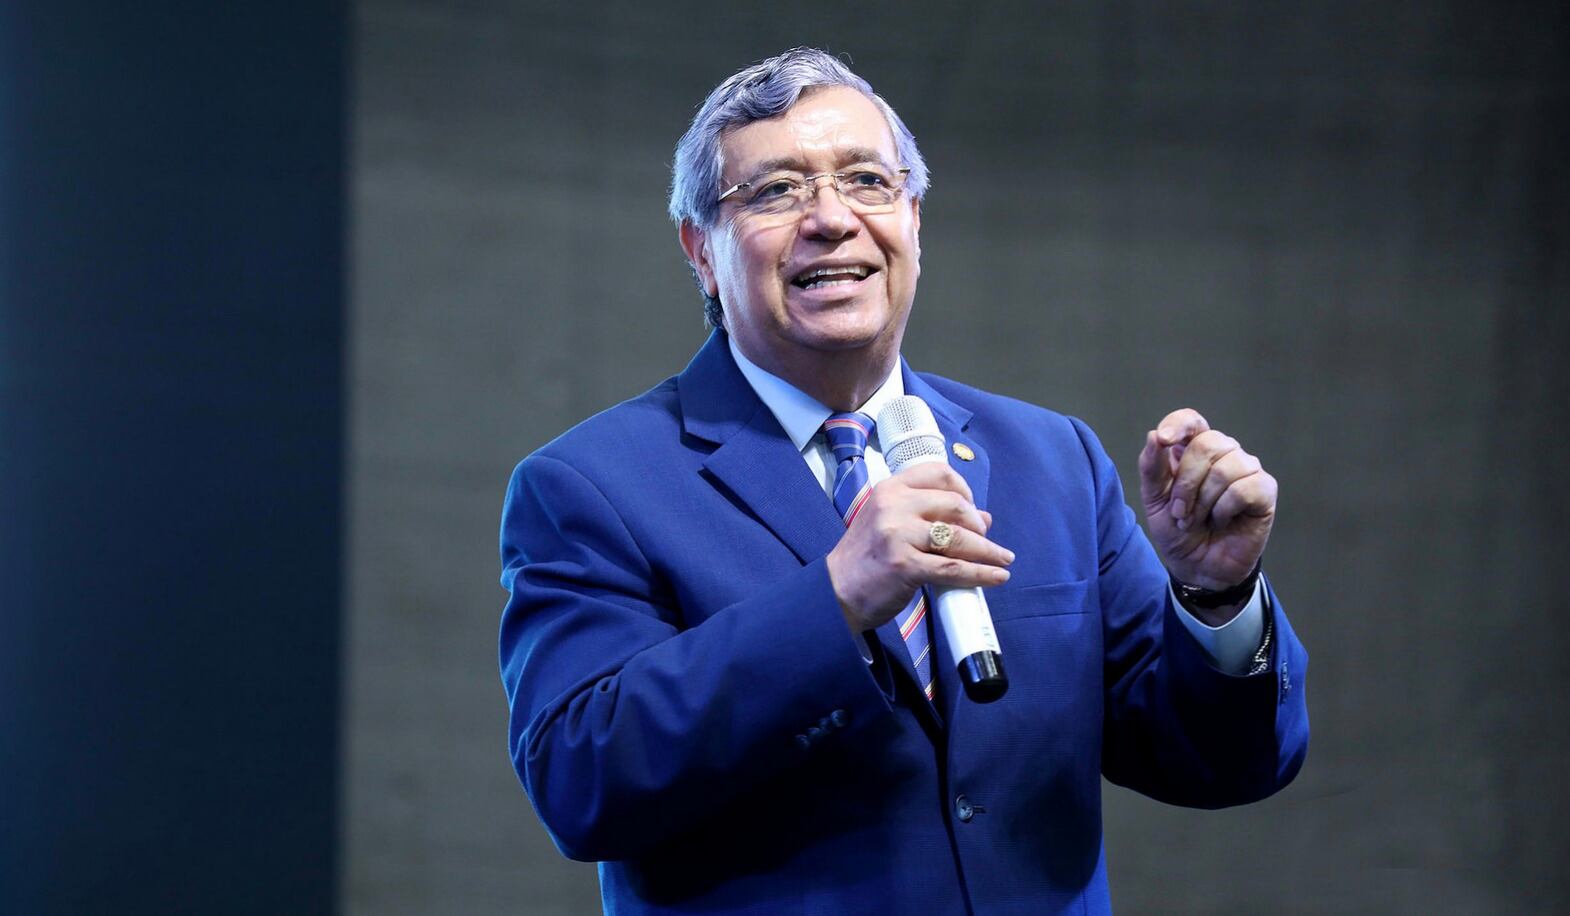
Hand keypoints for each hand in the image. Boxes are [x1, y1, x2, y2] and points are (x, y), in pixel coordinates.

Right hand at [826, 463, 1013, 633]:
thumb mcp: (891, 524)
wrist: (835, 592)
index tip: (973, 509)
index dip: (964, 490)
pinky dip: (981, 573)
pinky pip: (953, 568)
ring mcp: (897, 535)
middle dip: (978, 525)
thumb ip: (931, 516)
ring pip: (958, 538)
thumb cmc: (865, 559)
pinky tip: (997, 576)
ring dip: (988, 550)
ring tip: (1003, 559)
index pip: (939, 473)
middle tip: (986, 540)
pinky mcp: (904, 565)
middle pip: (955, 505)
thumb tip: (984, 518)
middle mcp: (893, 505)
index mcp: (890, 489)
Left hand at [1137, 409, 1276, 590]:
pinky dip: (1224, 510)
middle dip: (1186, 483)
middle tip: (1180, 511)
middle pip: (1206, 443)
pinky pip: (1243, 489)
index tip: (1163, 439)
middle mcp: (1224, 452)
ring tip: (1199, 520)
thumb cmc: (1178, 529)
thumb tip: (1154, 435)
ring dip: (1203, 502)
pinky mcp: (1264, 490)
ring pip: (1225, 468)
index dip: (1178, 424)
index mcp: (1194, 449)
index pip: (1192, 420)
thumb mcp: (1154, 500)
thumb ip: (1152, 468)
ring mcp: (1247, 469)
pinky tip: (1222, 520)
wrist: (1198, 566)